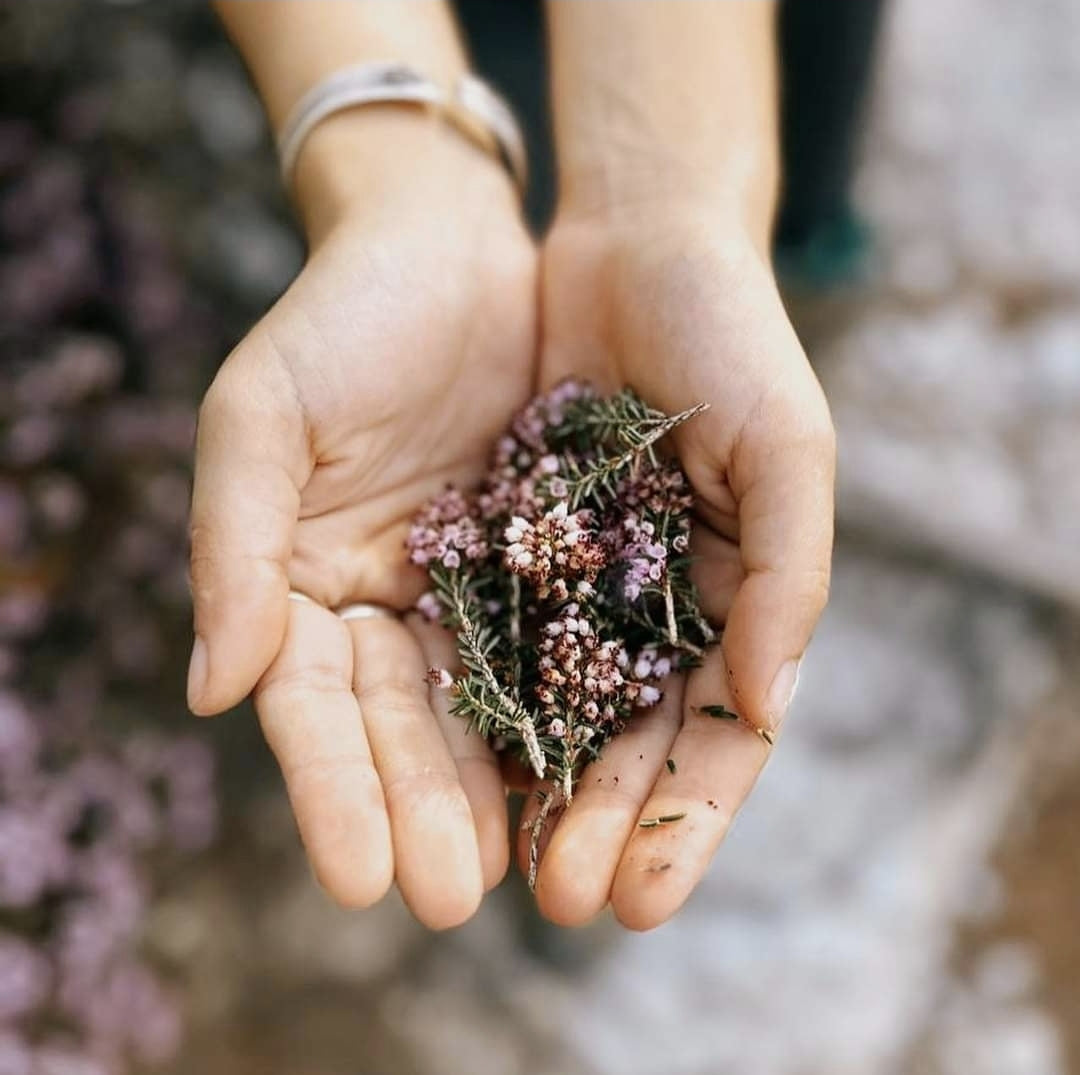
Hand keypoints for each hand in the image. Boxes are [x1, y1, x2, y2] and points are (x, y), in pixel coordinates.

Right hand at [188, 115, 536, 927]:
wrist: (446, 248)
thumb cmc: (339, 322)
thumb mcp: (262, 418)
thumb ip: (233, 548)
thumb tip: (213, 689)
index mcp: (304, 584)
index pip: (312, 707)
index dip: (333, 789)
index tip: (360, 875)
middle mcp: (389, 605)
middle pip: (405, 726)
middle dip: (426, 810)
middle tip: (453, 897)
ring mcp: (471, 589)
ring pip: (487, 705)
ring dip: (501, 788)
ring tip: (528, 869)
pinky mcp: (548, 562)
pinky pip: (563, 644)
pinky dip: (573, 709)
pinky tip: (589, 773)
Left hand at [521, 203, 834, 928]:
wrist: (636, 244)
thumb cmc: (733, 339)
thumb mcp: (786, 446)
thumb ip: (788, 575)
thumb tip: (764, 707)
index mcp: (725, 602)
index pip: (711, 736)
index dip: (682, 819)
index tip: (639, 896)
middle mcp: (643, 606)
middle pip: (621, 738)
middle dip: (593, 822)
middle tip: (557, 903)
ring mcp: (568, 579)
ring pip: (543, 701)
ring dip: (521, 786)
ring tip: (486, 867)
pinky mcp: (497, 541)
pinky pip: (477, 626)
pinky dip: (464, 693)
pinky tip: (440, 755)